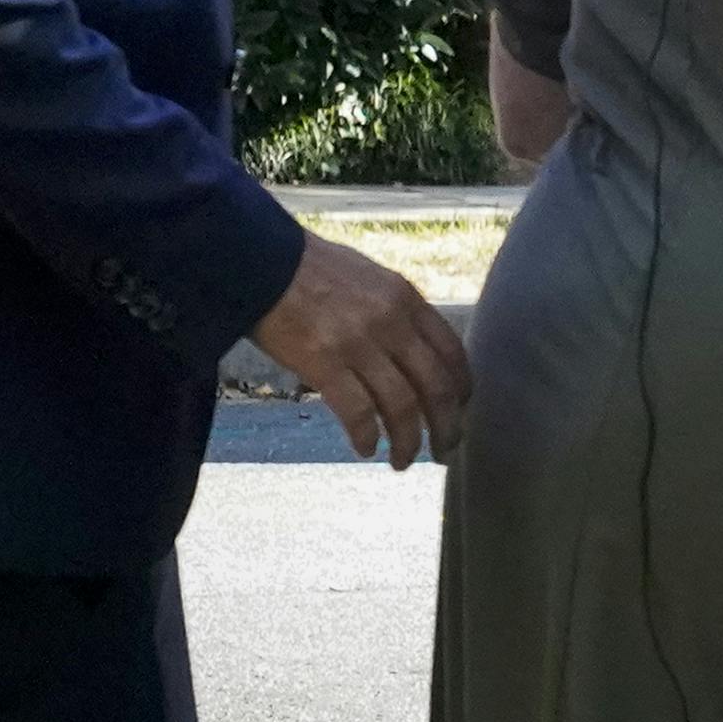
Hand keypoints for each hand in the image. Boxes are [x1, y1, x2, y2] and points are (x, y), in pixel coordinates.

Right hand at [250, 229, 469, 467]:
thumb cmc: (310, 269)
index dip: (461, 390)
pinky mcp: (324, 363)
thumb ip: (396, 311)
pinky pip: (358, 412)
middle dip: (446, 427)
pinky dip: (367, 437)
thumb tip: (412, 349)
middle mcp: (391, 322)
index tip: (459, 411)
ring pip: (402, 407)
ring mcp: (359, 344)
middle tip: (443, 451)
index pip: (452, 353)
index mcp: (406, 299)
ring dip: (408, 442)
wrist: (261, 260)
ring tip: (403, 462)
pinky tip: (366, 449)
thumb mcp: (370, 278)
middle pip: (436, 388)